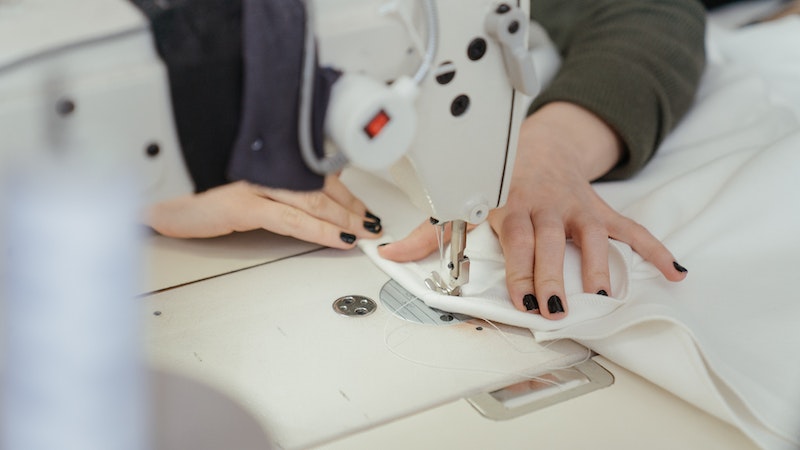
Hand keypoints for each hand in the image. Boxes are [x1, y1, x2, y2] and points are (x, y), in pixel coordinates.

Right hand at [146, 175, 381, 247]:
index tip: (362, 205)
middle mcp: (263, 165)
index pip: (317, 171)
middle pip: (321, 186)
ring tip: (363, 233)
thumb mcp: (238, 186)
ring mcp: (253, 183)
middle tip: (371, 223)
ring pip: (314, 201)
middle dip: (351, 207)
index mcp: (266, 159)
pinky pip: (292, 219)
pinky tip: (339, 239)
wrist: (151, 197)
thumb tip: (305, 199)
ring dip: (345, 219)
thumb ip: (271, 188)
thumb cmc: (190, 189)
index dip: (345, 190)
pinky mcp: (242, 204)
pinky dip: (321, 231)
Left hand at [380, 102, 686, 319]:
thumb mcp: (463, 202)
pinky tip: (673, 272)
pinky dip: (655, 249)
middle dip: (552, 274)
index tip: (522, 298)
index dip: (519, 269)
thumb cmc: (500, 180)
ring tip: (603, 294)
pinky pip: (632, 229)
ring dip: (599, 266)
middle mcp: (546, 206)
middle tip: (554, 305)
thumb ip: (429, 231)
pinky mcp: (602, 210)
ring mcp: (578, 208)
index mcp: (511, 206)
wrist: (538, 144)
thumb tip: (388, 254)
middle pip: (551, 243)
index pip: (515, 240)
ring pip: (593, 236)